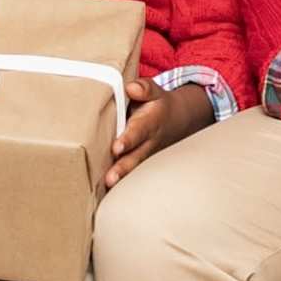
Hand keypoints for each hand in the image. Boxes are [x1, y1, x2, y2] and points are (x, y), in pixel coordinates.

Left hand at [105, 72, 214, 188]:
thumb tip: (131, 88)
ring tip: (107, 186)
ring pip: (134, 170)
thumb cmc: (156, 105)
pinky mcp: (140, 164)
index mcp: (150, 123)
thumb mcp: (155, 91)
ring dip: (121, 179)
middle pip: (135, 157)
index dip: (128, 139)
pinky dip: (120, 184)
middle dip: (123, 167)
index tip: (117, 147)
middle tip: (110, 178)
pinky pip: (131, 175)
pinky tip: (104, 191)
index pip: (138, 131)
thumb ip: (144, 88)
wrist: (177, 122)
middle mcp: (149, 143)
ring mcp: (145, 156)